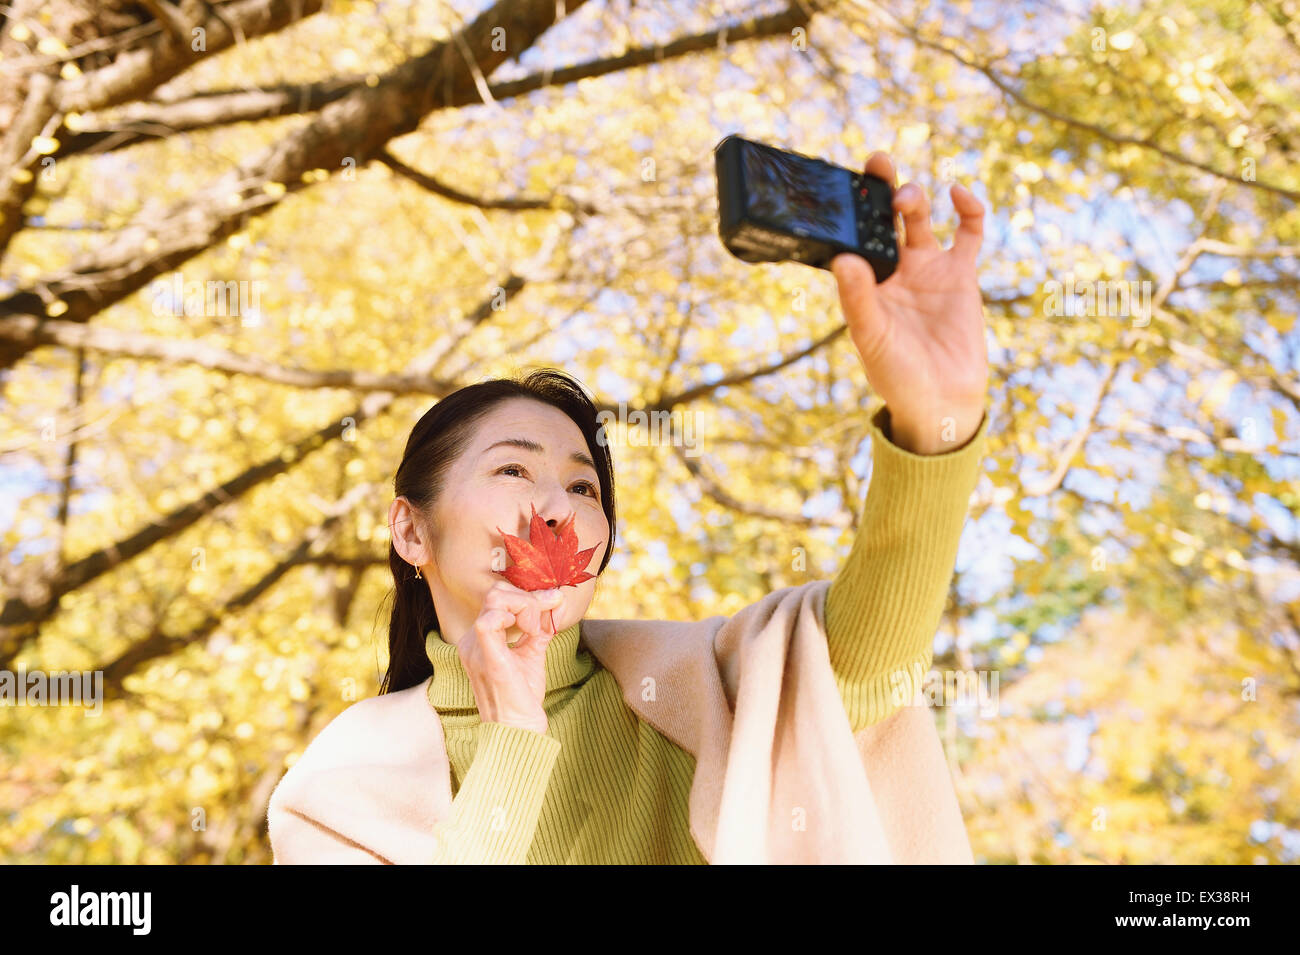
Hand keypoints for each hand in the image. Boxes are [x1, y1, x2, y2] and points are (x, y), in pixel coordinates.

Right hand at [455, 581, 564, 733]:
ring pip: (496, 599)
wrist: (517, 730)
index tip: (554, 602)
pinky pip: (489, 621)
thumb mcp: (532, 653)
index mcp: (479, 639)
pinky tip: (529, 632)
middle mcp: (471, 640)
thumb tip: (555, 599)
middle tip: (543, 621)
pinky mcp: (486, 658)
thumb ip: (539, 627)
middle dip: (528, 599)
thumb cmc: (522, 696)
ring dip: (526, 606)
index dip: (528, 596)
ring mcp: (474, 648)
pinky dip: (517, 616)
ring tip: (535, 630)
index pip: (498, 598)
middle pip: (497, 593)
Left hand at [831, 151, 988, 453]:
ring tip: (905, 199)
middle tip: (877, 162)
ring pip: (918, 219)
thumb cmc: (897, 374)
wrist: (942, 400)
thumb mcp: (872, 336)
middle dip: (879, 187)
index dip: (848, 210)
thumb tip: (844, 259)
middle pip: (881, 217)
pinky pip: (967, 232)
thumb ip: (858, 298)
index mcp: (864, 283)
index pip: (852, 236)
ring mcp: (926, 268)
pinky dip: (967, 209)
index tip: (842, 183)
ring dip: (913, 197)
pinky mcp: (959, 274)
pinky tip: (958, 194)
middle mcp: (892, 270)